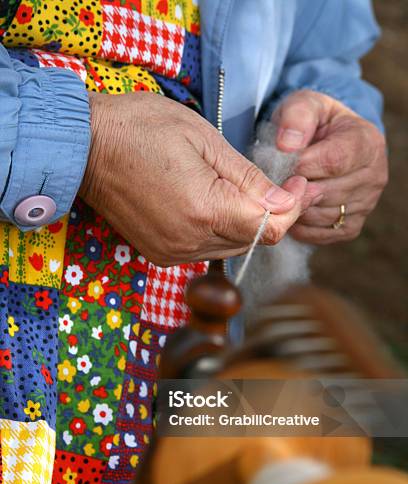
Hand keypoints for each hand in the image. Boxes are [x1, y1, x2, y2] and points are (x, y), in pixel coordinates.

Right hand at [80, 92, 307, 265]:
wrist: (86, 146)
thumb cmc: (142, 129)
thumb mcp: (204, 139)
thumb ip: (248, 178)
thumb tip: (283, 202)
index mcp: (204, 211)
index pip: (270, 228)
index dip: (292, 208)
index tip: (297, 184)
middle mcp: (189, 242)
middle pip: (254, 242)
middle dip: (272, 215)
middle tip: (275, 185)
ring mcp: (172, 253)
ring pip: (232, 248)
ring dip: (246, 225)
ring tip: (241, 191)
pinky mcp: (160, 254)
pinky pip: (206, 250)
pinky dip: (220, 232)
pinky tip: (214, 205)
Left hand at [273, 90, 387, 244]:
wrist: (325, 142)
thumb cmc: (313, 123)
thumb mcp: (304, 105)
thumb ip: (295, 117)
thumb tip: (286, 145)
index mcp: (367, 142)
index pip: (333, 161)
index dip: (300, 166)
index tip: (279, 163)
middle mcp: (374, 175)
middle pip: (326, 192)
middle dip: (295, 188)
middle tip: (275, 181)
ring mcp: (367, 203)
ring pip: (323, 216)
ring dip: (296, 208)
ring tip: (282, 193)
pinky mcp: (352, 225)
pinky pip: (324, 234)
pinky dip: (302, 227)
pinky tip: (291, 211)